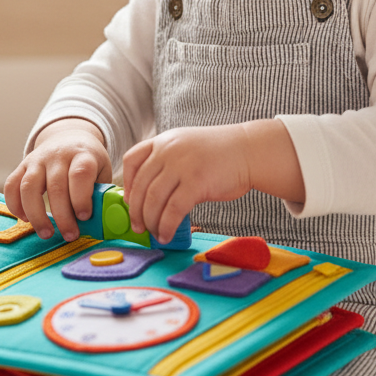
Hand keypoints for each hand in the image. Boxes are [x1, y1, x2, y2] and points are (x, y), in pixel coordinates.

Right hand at [4, 118, 112, 241]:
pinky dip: (15, 205)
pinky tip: (25, 219)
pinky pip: (11, 185)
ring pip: (29, 186)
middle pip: (55, 186)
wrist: (69, 138)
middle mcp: (58, 155)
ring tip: (46, 233)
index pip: (80, 174)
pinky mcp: (22, 165)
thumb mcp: (102, 171)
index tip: (84, 217)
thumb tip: (105, 223)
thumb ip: (101, 193)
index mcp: (83, 154)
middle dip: (62, 216)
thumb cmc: (88, 162)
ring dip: (36, 214)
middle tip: (70, 235)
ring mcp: (37, 159)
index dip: (81, 197)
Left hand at [121, 125, 254, 245]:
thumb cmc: (219, 154)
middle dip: (136, 211)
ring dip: (150, 222)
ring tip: (155, 233)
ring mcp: (181, 166)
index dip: (126, 183)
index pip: (131, 160)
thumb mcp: (186, 146)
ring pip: (153, 200)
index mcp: (163, 140)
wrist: (249, 151)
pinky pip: (173, 210)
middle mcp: (168, 150)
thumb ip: (166, 161)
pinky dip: (166, 226)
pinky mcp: (196, 183)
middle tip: (138, 227)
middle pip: (140, 186)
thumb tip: (147, 193)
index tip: (129, 201)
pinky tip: (167, 234)